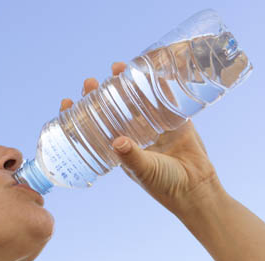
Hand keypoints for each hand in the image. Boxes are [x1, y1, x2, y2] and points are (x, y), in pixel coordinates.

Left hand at [60, 61, 225, 214]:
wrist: (197, 188)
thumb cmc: (165, 185)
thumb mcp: (144, 170)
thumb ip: (132, 156)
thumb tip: (117, 141)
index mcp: (121, 148)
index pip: (95, 128)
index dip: (81, 115)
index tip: (67, 102)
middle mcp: (135, 134)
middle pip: (113, 108)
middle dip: (100, 94)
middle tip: (90, 82)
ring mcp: (155, 125)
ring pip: (136, 99)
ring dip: (126, 83)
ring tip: (116, 68)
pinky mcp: (175, 119)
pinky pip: (165, 98)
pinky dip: (157, 83)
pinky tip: (148, 69)